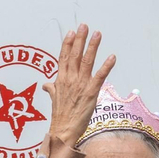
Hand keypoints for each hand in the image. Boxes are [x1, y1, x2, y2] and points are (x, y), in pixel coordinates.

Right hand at [42, 24, 116, 148]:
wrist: (64, 131)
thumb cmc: (60, 117)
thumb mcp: (54, 99)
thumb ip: (52, 89)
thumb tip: (46, 85)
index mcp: (61, 80)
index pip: (63, 57)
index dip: (68, 44)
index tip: (71, 32)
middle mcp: (70, 80)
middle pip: (74, 55)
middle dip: (80, 39)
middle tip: (84, 26)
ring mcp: (80, 85)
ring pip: (86, 61)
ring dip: (92, 47)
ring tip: (97, 34)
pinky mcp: (91, 93)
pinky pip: (99, 76)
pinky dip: (106, 66)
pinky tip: (112, 57)